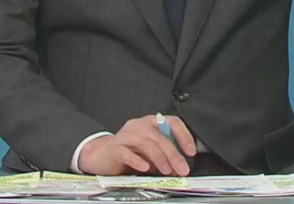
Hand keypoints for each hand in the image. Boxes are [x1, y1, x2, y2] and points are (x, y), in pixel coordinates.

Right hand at [77, 114, 197, 175]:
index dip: (184, 135)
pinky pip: (127, 153)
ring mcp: (126, 135)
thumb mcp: (151, 151)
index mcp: (151, 123)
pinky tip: (145, 167)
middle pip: (159, 137)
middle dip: (173, 154)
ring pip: (145, 143)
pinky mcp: (115, 148)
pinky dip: (138, 160)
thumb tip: (180, 166)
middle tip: (181, 168)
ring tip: (167, 170)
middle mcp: (139, 125)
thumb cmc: (130, 152)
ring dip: (159, 158)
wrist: (103, 156)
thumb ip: (164, 155)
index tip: (190, 151)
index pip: (172, 122)